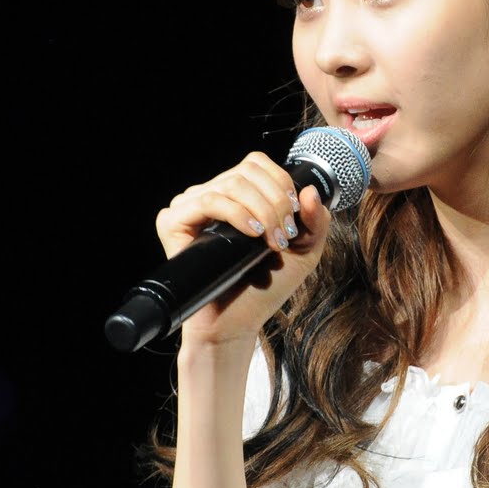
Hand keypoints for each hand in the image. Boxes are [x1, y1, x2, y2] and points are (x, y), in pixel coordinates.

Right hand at [154, 152, 333, 348]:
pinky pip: (208, 200)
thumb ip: (314, 221)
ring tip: (273, 242)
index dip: (281, 183)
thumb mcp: (303, 250)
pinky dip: (236, 214)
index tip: (294, 218)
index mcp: (235, 195)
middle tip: (285, 237)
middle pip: (247, 172)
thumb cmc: (265, 287)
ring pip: (231, 184)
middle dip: (276, 202)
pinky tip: (252, 234)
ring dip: (262, 211)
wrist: (236, 324)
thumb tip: (310, 191)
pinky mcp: (173, 222)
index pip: (256, 163)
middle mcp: (209, 195)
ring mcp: (189, 206)